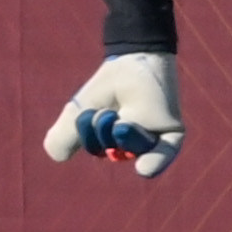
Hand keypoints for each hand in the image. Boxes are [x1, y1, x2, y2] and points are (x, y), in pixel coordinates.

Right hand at [43, 51, 182, 178]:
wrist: (133, 62)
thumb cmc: (106, 88)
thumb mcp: (77, 112)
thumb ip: (62, 136)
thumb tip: (59, 157)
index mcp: (110, 142)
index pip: (96, 147)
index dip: (86, 133)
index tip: (87, 113)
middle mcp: (132, 144)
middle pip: (112, 150)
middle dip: (100, 130)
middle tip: (104, 109)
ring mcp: (153, 139)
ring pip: (132, 149)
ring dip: (120, 133)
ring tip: (118, 116)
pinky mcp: (172, 133)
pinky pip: (164, 153)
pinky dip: (155, 162)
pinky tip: (143, 169)